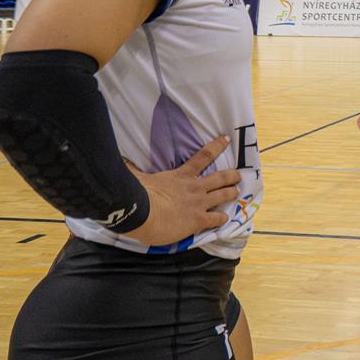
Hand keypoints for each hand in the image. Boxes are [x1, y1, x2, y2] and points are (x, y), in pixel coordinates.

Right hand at [124, 136, 241, 246]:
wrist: (142, 213)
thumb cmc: (138, 194)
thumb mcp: (137, 176)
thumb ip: (132, 168)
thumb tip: (121, 159)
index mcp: (181, 175)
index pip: (203, 156)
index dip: (217, 146)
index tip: (227, 139)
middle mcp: (194, 187)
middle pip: (220, 177)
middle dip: (232, 175)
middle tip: (239, 175)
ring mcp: (199, 203)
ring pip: (223, 195)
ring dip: (232, 193)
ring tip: (237, 191)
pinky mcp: (199, 219)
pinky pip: (217, 219)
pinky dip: (223, 218)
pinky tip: (226, 219)